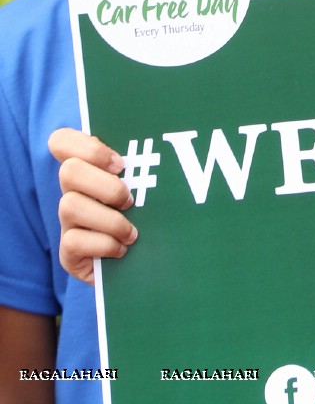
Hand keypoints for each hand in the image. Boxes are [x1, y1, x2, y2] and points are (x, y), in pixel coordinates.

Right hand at [47, 128, 136, 285]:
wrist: (143, 262)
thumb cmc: (147, 214)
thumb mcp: (145, 186)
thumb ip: (144, 165)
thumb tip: (163, 149)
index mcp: (88, 167)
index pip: (61, 141)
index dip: (87, 146)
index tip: (120, 164)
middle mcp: (71, 191)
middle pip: (69, 171)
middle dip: (106, 185)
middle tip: (130, 200)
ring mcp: (67, 222)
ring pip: (69, 206)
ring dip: (109, 219)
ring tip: (132, 232)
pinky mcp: (68, 252)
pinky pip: (74, 241)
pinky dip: (104, 244)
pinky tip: (121, 249)